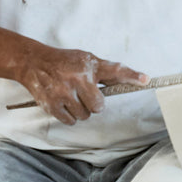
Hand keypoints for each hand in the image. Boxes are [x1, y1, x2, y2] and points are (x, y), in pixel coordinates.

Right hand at [19, 47, 146, 125]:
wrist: (34, 63)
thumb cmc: (64, 62)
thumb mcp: (86, 59)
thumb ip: (105, 71)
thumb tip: (130, 80)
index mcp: (89, 66)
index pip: (115, 71)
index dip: (132, 76)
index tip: (146, 80)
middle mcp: (78, 79)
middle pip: (98, 106)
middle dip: (94, 103)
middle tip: (85, 94)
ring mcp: (64, 93)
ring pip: (85, 115)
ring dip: (81, 110)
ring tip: (72, 97)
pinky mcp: (52, 105)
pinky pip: (70, 121)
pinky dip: (69, 117)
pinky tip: (64, 104)